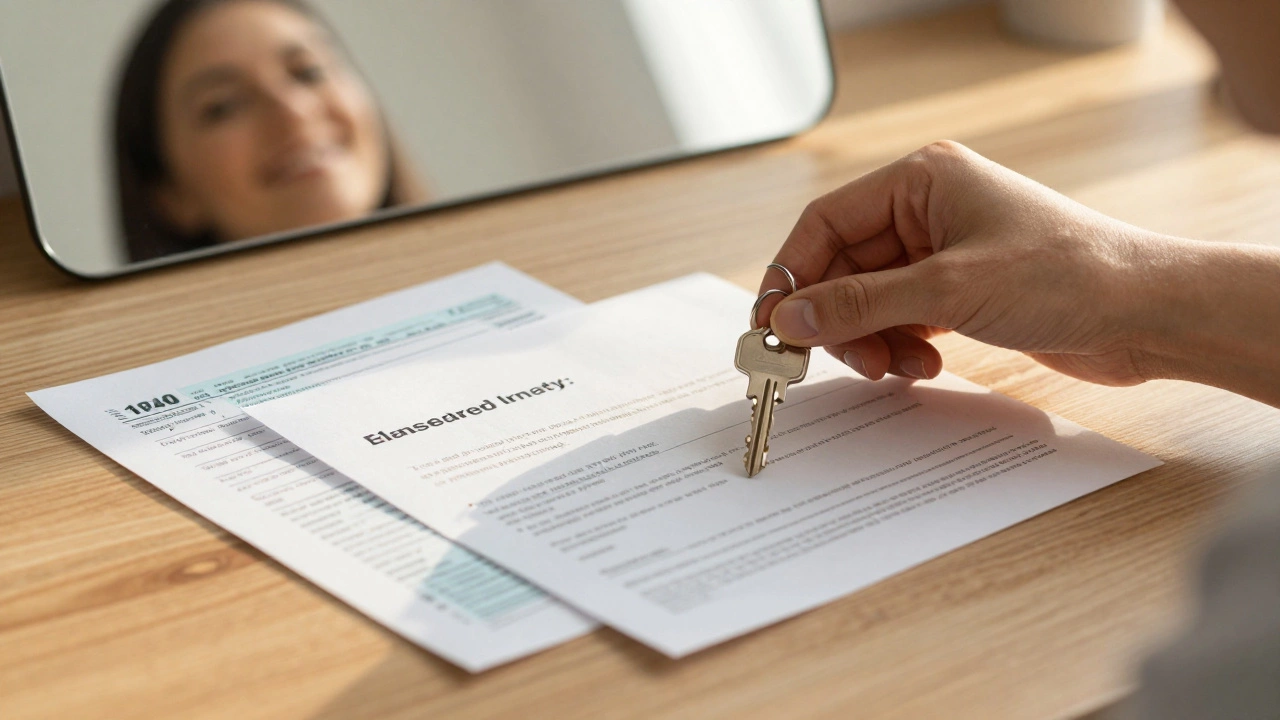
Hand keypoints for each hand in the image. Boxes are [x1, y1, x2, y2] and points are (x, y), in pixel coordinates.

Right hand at [756, 141, 1176, 385]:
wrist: (1147, 315)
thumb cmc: (1067, 275)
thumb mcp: (949, 289)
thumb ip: (859, 304)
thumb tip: (788, 319)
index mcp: (920, 181)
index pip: (825, 224)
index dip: (791, 276)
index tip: (771, 326)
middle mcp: (927, 210)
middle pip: (843, 268)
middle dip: (837, 319)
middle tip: (831, 360)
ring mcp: (944, 253)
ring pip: (870, 301)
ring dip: (871, 339)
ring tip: (897, 364)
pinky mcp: (962, 292)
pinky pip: (902, 319)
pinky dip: (901, 346)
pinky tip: (927, 362)